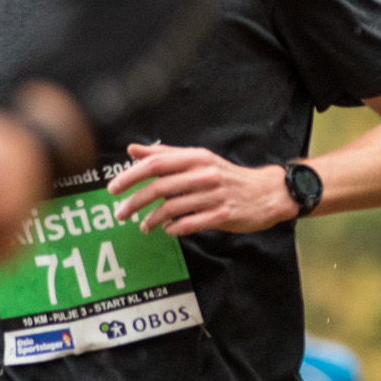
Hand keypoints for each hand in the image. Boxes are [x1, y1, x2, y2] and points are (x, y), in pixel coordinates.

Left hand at [106, 142, 295, 236]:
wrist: (267, 192)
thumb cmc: (227, 176)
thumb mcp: (199, 159)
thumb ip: (165, 154)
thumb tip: (133, 150)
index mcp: (196, 157)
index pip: (156, 164)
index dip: (130, 176)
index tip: (113, 189)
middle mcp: (204, 174)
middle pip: (160, 187)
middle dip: (134, 202)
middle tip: (120, 213)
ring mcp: (214, 195)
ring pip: (172, 208)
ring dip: (151, 219)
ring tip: (143, 226)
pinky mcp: (223, 215)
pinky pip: (189, 224)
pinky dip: (173, 228)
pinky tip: (167, 230)